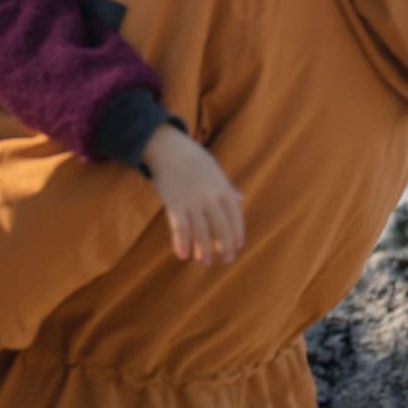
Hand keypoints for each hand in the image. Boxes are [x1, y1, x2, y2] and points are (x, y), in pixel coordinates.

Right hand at [142, 123, 244, 264]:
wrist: (166, 146)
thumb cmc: (191, 156)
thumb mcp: (213, 168)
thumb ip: (227, 185)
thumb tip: (241, 198)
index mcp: (221, 187)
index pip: (235, 216)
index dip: (237, 233)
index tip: (237, 245)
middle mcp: (209, 196)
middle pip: (221, 228)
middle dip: (225, 246)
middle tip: (226, 259)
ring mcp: (192, 201)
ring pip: (202, 232)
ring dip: (204, 250)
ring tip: (204, 262)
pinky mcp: (174, 203)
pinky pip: (180, 228)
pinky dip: (181, 243)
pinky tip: (182, 255)